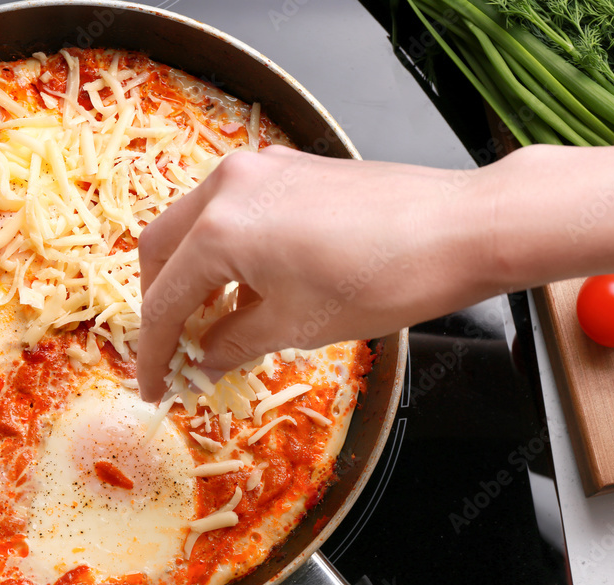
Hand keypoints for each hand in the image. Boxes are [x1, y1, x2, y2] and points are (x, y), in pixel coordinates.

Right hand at [136, 145, 498, 400]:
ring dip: (194, 277)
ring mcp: (260, 168)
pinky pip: (235, 212)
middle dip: (162, 305)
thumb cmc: (382, 280)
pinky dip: (228, 254)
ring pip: (196, 226)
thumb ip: (233, 342)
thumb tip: (202, 357)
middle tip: (174, 352)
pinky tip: (249, 292)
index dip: (154, 352)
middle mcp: (229, 184)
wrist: (459, 229)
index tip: (154, 387)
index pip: (165, 298)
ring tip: (214, 329)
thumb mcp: (297, 324)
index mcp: (221, 227)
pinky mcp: (289, 167)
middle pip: (163, 249)